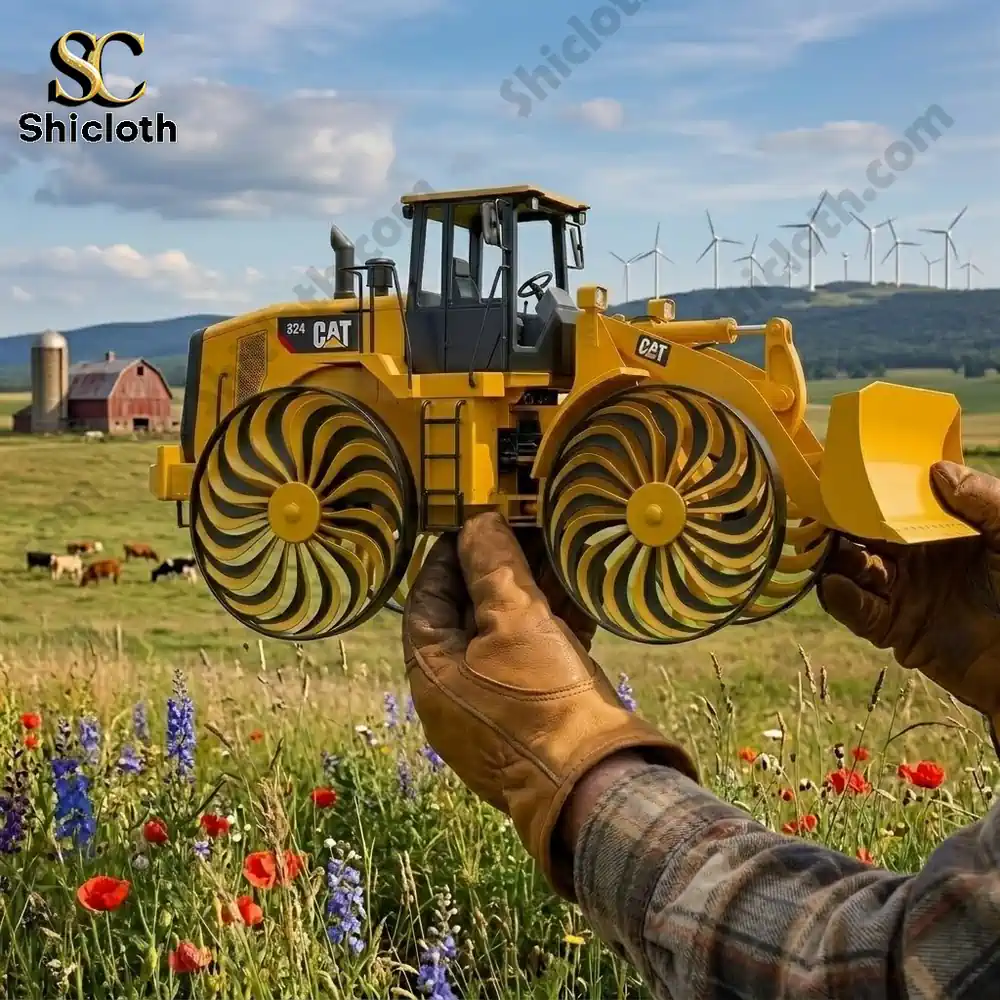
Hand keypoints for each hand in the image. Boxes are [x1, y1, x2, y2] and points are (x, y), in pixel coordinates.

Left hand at [402, 513, 696, 898]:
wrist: (595, 782)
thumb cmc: (542, 701)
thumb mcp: (514, 619)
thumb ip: (491, 566)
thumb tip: (477, 524)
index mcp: (432, 673)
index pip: (427, 600)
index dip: (449, 557)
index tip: (474, 526)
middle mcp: (457, 695)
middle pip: (471, 616)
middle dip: (499, 570)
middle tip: (524, 532)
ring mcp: (497, 710)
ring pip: (510, 635)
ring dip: (532, 593)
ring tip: (556, 550)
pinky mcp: (537, 718)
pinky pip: (539, 659)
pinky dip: (555, 624)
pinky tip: (580, 588)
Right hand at [818, 461, 999, 725]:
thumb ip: (986, 499)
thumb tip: (937, 471)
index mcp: (937, 528)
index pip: (892, 502)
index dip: (866, 489)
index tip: (838, 474)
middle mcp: (912, 556)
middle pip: (859, 533)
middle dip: (835, 522)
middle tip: (815, 512)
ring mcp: (900, 592)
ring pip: (849, 568)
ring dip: (832, 558)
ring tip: (823, 548)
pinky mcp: (892, 629)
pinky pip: (856, 611)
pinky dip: (840, 597)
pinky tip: (835, 584)